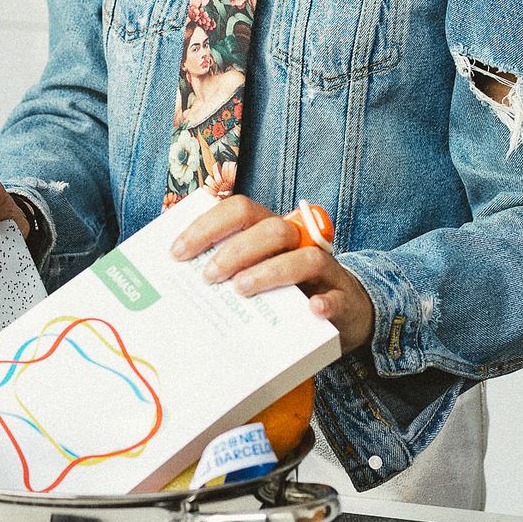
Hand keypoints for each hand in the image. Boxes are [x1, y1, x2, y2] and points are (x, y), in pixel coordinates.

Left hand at [171, 194, 374, 354]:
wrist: (345, 311)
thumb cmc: (287, 291)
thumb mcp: (256, 272)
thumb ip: (226, 269)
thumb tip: (177, 276)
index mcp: (270, 232)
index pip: (240, 210)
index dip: (207, 226)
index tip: (178, 252)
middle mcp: (298, 243)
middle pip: (272, 229)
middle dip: (236, 250)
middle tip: (208, 276)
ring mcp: (324, 271)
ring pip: (305, 257)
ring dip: (271, 271)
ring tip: (241, 290)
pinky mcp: (344, 300)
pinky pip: (337, 297)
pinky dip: (325, 302)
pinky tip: (312, 309)